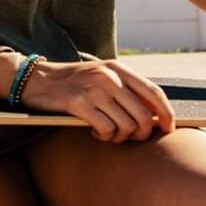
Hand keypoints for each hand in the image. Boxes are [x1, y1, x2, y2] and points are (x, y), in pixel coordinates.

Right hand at [20, 58, 175, 142]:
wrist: (37, 79)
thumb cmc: (73, 82)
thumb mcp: (102, 76)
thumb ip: (126, 89)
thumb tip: (155, 114)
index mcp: (118, 68)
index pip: (154, 92)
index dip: (166, 113)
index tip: (168, 128)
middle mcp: (109, 77)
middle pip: (143, 115)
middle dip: (142, 132)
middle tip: (132, 137)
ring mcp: (94, 90)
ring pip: (126, 126)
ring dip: (121, 136)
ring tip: (110, 133)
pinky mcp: (79, 104)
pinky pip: (106, 129)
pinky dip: (105, 136)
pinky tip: (97, 132)